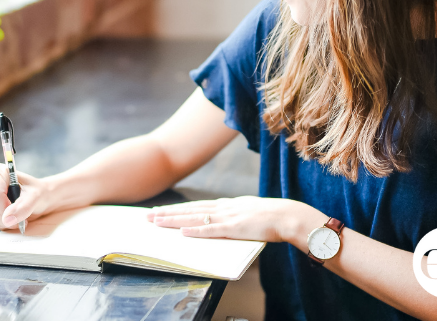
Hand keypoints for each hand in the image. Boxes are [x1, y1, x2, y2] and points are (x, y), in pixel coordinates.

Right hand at [0, 163, 50, 230]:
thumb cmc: (37, 192)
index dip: (6, 207)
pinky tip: (12, 217)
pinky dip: (3, 223)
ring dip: (6, 221)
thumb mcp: (35, 196)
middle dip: (8, 216)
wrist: (39, 198)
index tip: (19, 211)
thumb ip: (23, 206)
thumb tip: (7, 219)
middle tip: (23, 215)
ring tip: (19, 215)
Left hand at [146, 196, 307, 241]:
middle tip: (148, 216)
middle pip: (190, 210)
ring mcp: (228, 217)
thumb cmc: (271, 217)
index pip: (196, 206)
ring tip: (157, 222)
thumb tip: (223, 221)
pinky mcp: (235, 228)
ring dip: (174, 220)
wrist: (288, 216)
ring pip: (195, 218)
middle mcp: (223, 208)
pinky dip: (196, 230)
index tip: (161, 211)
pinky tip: (182, 231)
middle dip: (167, 213)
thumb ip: (234, 216)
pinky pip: (211, 230)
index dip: (177, 209)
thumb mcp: (248, 212)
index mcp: (227, 204)